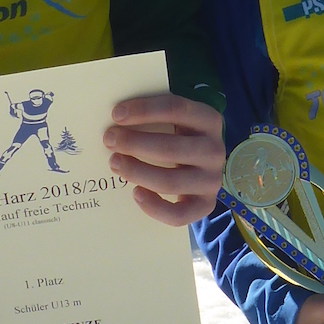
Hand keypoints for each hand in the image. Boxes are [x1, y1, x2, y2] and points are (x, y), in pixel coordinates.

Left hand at [105, 93, 224, 222]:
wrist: (198, 166)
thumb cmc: (177, 137)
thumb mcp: (173, 119)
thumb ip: (151, 116)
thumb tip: (115, 119)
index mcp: (208, 120)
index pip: (175, 110)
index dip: (144, 111)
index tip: (116, 114)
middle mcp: (214, 150)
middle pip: (171, 148)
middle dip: (134, 143)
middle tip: (109, 140)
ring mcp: (211, 180)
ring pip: (171, 182)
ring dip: (137, 172)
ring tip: (115, 163)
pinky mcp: (205, 204)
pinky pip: (178, 214)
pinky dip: (154, 206)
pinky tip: (136, 193)